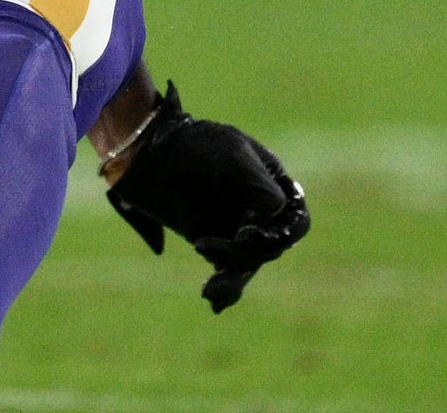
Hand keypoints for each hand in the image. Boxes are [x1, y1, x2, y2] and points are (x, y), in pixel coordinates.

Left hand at [103, 83, 309, 310]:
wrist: (151, 154)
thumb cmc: (195, 146)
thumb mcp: (232, 155)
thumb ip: (259, 183)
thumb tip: (277, 210)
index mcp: (274, 184)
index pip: (295, 219)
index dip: (280, 233)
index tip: (248, 233)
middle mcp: (261, 210)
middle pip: (271, 247)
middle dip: (243, 252)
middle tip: (203, 245)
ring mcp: (238, 228)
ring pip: (249, 264)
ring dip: (232, 276)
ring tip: (210, 289)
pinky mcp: (216, 244)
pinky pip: (229, 273)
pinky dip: (226, 289)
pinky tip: (214, 301)